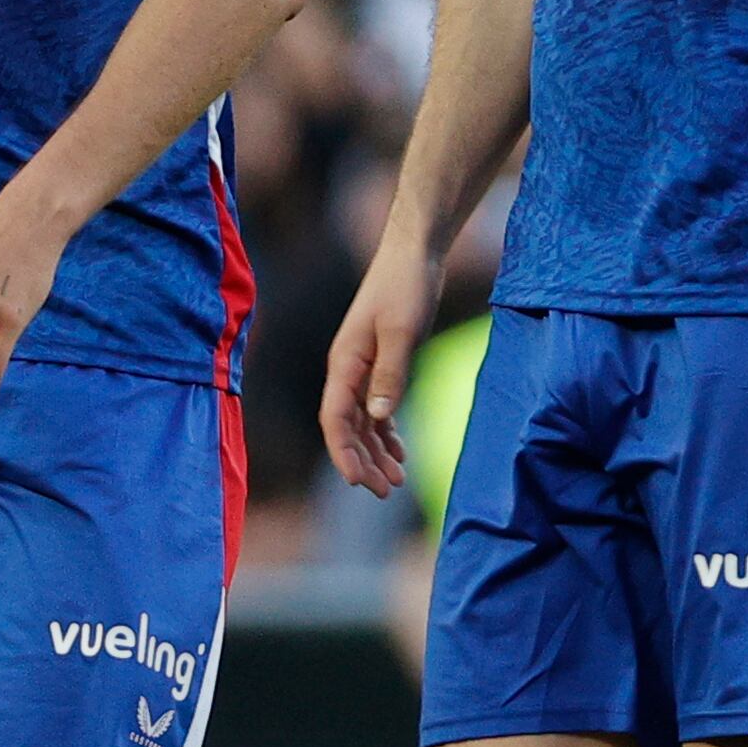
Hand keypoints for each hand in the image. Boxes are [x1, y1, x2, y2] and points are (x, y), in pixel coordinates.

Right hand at [320, 234, 439, 498]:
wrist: (413, 254)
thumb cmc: (405, 288)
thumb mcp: (402, 332)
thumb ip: (390, 375)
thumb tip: (378, 418)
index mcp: (344, 364)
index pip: (334, 420)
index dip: (343, 454)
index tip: (359, 483)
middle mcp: (347, 371)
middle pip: (346, 428)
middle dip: (363, 462)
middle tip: (385, 492)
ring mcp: (361, 368)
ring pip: (361, 422)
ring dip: (375, 452)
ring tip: (396, 481)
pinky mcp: (379, 363)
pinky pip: (375, 408)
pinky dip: (385, 432)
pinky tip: (400, 451)